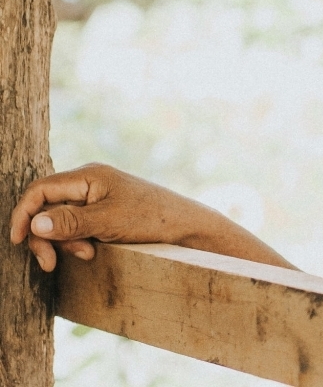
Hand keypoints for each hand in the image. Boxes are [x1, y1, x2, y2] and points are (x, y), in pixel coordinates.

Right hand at [10, 162, 297, 271]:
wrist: (188, 228)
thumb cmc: (152, 219)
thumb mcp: (109, 222)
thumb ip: (71, 222)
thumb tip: (34, 223)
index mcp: (89, 176)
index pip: (40, 189)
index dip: (23, 213)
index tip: (18, 241)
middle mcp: (90, 184)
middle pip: (47, 208)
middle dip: (46, 236)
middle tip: (52, 263)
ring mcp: (98, 199)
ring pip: (61, 222)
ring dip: (65, 242)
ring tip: (87, 254)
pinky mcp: (105, 215)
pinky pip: (77, 228)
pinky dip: (78, 242)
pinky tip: (92, 253)